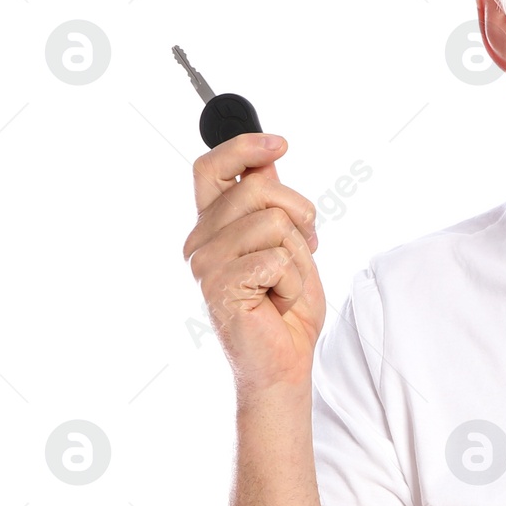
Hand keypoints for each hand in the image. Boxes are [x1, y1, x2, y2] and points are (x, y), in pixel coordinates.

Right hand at [183, 133, 325, 397]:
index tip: (280, 144)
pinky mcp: (220, 287)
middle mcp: (201, 241)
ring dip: (298, 255)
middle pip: (258, 190)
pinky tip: (278, 301)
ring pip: (273, 223)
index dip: (243, 147)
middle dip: (299, 213)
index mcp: (213, 226)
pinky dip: (293, 282)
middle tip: (304, 246)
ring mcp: (206, 265)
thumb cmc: (285, 306)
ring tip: (285, 282)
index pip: (212, 168)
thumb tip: (268, 160)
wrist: (284, 361)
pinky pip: (277, 259)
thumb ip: (273, 204)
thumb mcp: (288, 242)